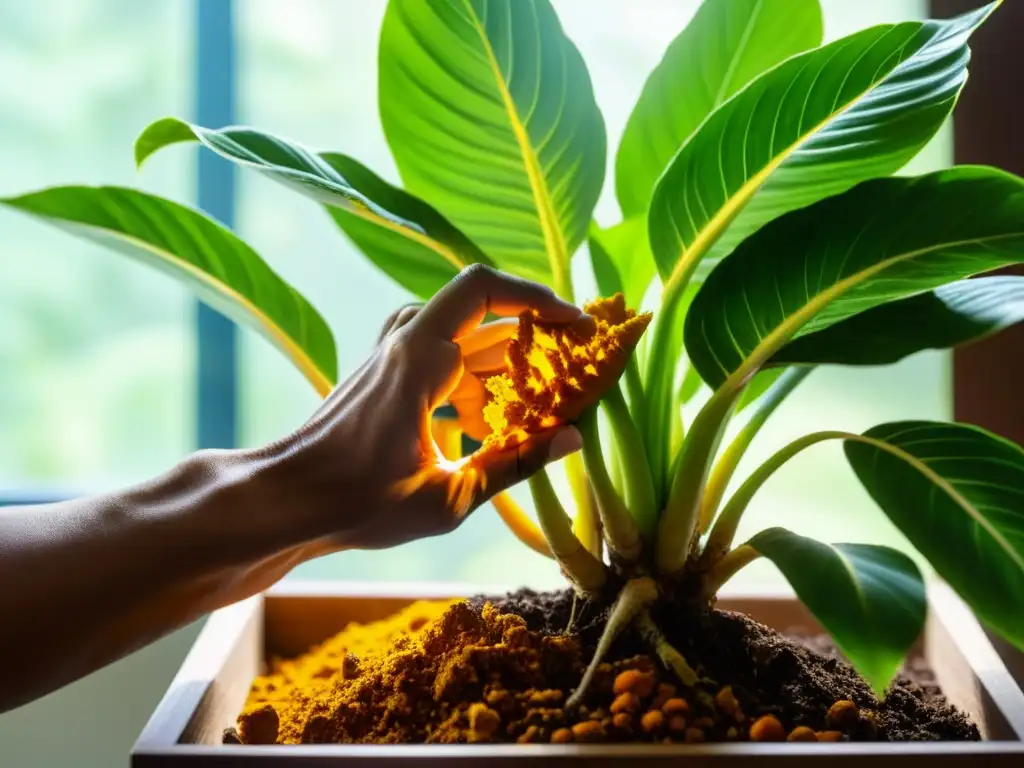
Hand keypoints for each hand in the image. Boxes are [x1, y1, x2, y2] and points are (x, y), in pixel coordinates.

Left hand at [267, 265, 590, 549]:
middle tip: (573, 363)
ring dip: (499, 359)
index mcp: (419, 360)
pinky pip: (437, 356)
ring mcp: (389, 357)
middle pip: (479, 312)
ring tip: (533, 396)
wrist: (286, 499)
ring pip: (459, 335)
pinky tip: (481, 420)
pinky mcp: (383, 375)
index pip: (484, 290)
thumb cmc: (357, 503)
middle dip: (530, 334)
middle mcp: (403, 344)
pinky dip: (469, 377)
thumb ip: (513, 464)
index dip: (535, 296)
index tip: (575, 322)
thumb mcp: (447, 496)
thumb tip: (574, 438)